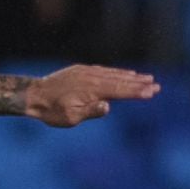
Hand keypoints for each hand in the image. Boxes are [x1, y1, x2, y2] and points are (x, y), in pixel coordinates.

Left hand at [24, 66, 159, 126]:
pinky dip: (115, 72)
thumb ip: (90, 112)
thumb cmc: (51, 111)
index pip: (120, 91)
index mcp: (92, 91)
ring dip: (130, 77)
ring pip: (113, 74)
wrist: (33, 95)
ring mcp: (87, 73)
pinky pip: (103, 70)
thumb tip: (108, 106)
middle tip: (157, 85)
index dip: (137, 92)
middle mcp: (92, 79)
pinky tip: (122, 74)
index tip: (152, 92)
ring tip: (145, 78)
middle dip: (139, 84)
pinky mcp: (80, 71)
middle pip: (121, 81)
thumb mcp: (70, 118)